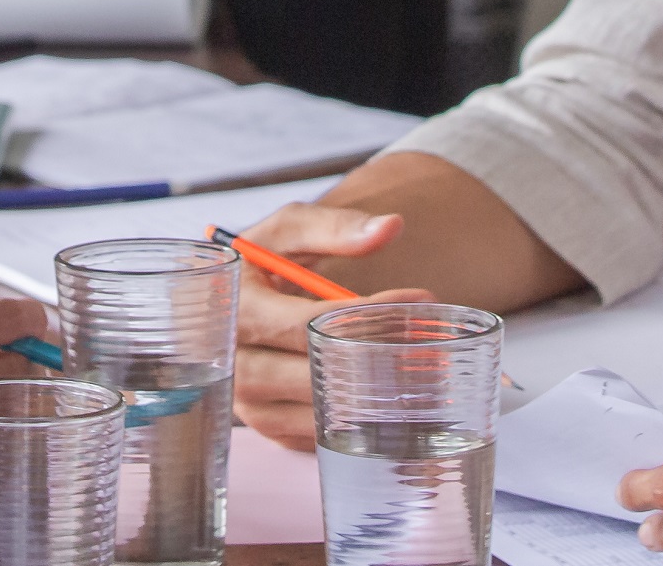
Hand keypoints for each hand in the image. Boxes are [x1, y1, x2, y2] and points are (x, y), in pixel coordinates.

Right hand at [226, 202, 432, 449]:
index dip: (364, 316)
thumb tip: (391, 227)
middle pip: (309, 378)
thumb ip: (335, 226)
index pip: (303, 324)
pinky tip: (394, 404)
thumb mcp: (290, 230)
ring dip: (370, 403)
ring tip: (424, 381)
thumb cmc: (265, 259)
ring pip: (313, 415)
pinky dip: (355, 426)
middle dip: (375, 365)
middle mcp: (232, 362)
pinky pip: (313, 437)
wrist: (240, 297)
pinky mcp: (267, 425)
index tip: (417, 303)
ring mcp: (247, 401)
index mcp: (233, 309)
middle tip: (430, 350)